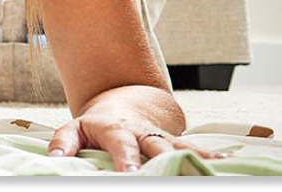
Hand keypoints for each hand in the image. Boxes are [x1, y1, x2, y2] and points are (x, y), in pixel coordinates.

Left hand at [48, 104, 221, 171]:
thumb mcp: (73, 128)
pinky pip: (194, 148)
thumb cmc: (94, 125)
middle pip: (156, 145)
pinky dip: (210, 155)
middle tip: (169, 174)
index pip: (121, 144)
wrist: (122, 106)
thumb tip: (55, 157)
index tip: (129, 172)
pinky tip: (226, 163)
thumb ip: (63, 141)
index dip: (126, 158)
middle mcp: (142, 131)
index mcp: (115, 129)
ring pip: (180, 145)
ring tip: (211, 168)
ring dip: (195, 157)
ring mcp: (161, 136)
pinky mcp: (175, 141)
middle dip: (163, 159)